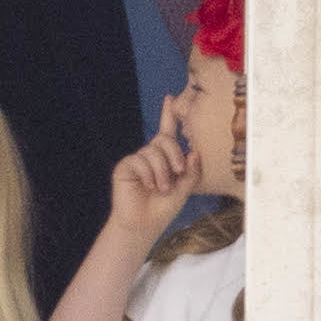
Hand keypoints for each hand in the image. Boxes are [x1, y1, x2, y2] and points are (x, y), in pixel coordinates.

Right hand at [108, 95, 201, 241]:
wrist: (144, 223)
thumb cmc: (164, 207)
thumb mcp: (185, 188)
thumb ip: (191, 170)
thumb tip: (195, 151)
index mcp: (165, 157)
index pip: (167, 132)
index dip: (168, 114)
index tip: (170, 98)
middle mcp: (150, 155)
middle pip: (165, 140)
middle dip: (175, 155)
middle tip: (178, 173)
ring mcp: (137, 160)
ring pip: (153, 152)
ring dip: (162, 171)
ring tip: (162, 188)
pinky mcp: (125, 166)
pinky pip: (139, 160)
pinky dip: (149, 174)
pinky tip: (149, 186)